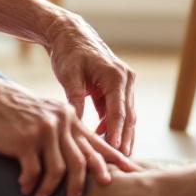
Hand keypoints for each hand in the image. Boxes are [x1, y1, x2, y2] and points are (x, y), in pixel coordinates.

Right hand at [0, 78, 137, 195]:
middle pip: (81, 161)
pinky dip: (30, 183)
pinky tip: (24, 188)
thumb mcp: (44, 114)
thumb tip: (79, 155)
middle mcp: (61, 122)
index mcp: (68, 116)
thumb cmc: (12, 109)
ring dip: (50, 188)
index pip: (96, 143)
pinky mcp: (25, 140)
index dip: (113, 161)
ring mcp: (44, 130)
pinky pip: (34, 171)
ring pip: (58, 170)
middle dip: (80, 184)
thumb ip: (62, 130)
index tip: (130, 174)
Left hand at [44, 12, 136, 156]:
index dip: (117, 133)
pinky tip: (104, 141)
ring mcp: (124, 84)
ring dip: (120, 135)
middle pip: (128, 116)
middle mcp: (126, 80)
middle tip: (121, 162)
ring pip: (125, 115)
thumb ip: (75, 99)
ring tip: (114, 157)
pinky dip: (112, 125)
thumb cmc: (68, 52)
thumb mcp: (69, 75)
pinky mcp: (117, 88)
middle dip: (125, 139)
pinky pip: (117, 111)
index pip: (119, 111)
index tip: (115, 150)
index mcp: (116, 76)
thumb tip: (77, 126)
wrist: (70, 34)